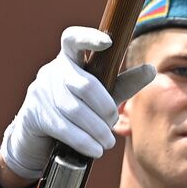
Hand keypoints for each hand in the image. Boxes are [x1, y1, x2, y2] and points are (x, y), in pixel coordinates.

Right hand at [0, 26, 155, 181]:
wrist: (38, 137)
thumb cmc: (77, 108)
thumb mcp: (101, 94)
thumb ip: (124, 83)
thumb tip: (152, 69)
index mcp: (70, 59)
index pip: (73, 39)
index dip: (88, 38)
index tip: (107, 42)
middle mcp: (53, 71)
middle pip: (85, 85)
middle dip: (105, 108)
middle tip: (113, 122)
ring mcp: (40, 91)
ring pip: (75, 110)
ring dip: (97, 130)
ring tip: (107, 142)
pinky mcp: (34, 114)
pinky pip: (64, 128)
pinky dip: (84, 141)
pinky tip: (96, 150)